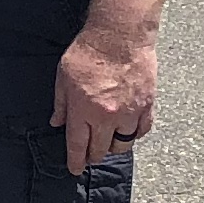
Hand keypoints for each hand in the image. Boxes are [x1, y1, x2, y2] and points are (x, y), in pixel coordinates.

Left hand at [54, 24, 157, 174]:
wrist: (120, 34)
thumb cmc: (88, 52)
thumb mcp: (63, 76)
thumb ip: (60, 103)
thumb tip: (57, 122)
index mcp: (83, 111)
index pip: (78, 146)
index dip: (76, 161)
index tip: (75, 169)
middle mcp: (107, 117)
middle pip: (101, 149)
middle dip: (93, 155)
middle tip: (90, 154)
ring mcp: (130, 112)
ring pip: (123, 144)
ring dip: (113, 146)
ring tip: (108, 141)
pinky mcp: (147, 104)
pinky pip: (142, 130)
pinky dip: (135, 133)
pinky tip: (128, 129)